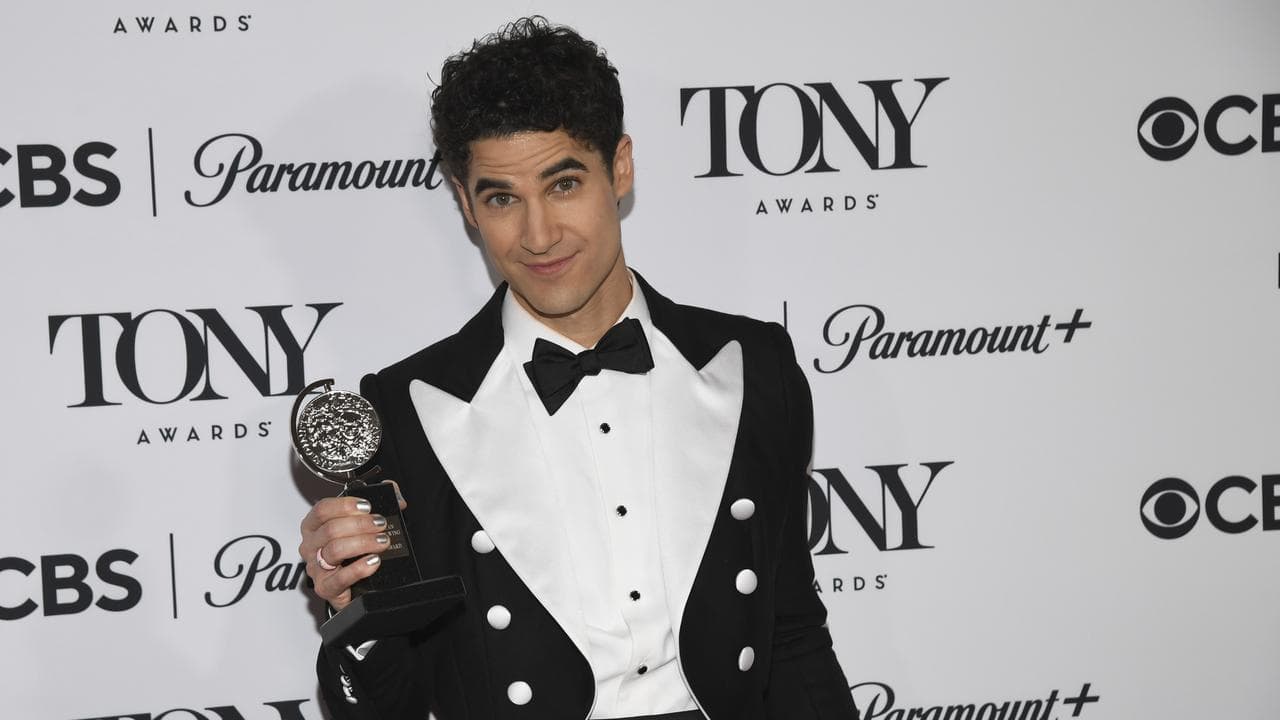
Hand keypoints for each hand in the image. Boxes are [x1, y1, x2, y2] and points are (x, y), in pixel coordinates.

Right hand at [299, 480, 406, 611]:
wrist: (354, 585)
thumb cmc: (353, 552)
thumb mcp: (363, 524)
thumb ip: (380, 504)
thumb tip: (397, 498)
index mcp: (314, 526)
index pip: (322, 509)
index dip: (345, 505)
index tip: (367, 506)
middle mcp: (311, 546)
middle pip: (331, 529)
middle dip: (360, 525)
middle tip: (381, 525)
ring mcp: (316, 568)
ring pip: (335, 550)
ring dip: (363, 543)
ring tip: (382, 542)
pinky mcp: (326, 588)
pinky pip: (340, 579)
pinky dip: (359, 569)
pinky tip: (373, 562)